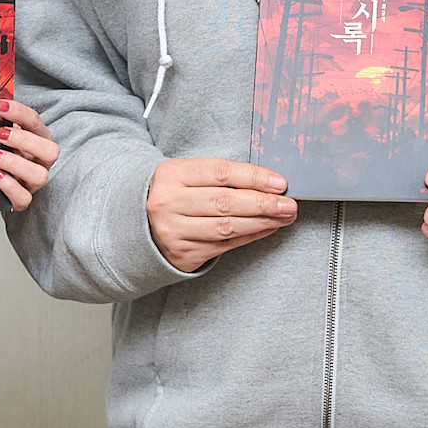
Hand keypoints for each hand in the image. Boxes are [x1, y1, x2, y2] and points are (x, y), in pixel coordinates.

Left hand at [0, 98, 59, 208]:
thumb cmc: (0, 153)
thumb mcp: (1, 136)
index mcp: (38, 139)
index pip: (35, 122)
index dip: (19, 112)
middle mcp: (41, 161)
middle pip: (50, 150)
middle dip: (24, 140)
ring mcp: (33, 182)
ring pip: (39, 175)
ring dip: (15, 163)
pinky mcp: (22, 199)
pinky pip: (24, 198)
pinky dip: (9, 186)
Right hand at [147, 159, 295, 272]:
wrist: (139, 225)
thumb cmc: (174, 194)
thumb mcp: (187, 175)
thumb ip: (221, 176)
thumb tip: (269, 183)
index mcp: (172, 174)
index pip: (221, 172)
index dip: (254, 177)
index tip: (280, 182)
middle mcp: (169, 203)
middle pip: (225, 202)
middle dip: (263, 203)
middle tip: (289, 204)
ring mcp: (174, 231)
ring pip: (227, 227)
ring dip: (261, 222)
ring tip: (283, 217)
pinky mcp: (182, 254)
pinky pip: (224, 245)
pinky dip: (250, 237)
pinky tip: (266, 228)